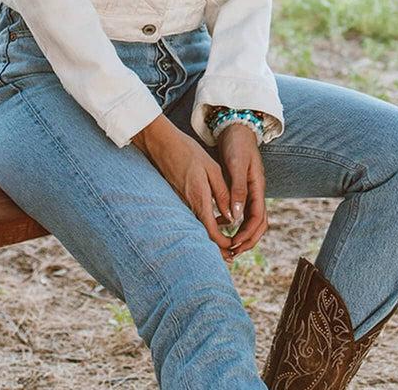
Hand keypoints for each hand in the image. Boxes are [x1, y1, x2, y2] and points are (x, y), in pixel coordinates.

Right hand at [131, 114, 235, 261]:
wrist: (162, 143)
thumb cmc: (189, 152)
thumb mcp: (212, 169)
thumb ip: (223, 194)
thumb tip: (232, 217)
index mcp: (199, 200)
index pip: (212, 233)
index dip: (224, 245)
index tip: (235, 247)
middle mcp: (188, 206)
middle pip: (203, 236)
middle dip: (218, 248)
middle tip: (232, 255)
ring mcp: (182, 203)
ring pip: (198, 227)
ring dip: (212, 236)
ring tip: (229, 239)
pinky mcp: (179, 198)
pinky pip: (193, 217)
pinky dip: (206, 224)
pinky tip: (218, 218)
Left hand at [215, 122, 267, 260]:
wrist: (236, 128)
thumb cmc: (237, 144)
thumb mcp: (236, 165)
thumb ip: (238, 189)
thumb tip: (236, 216)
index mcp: (258, 187)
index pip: (258, 219)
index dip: (248, 234)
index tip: (234, 243)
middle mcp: (256, 191)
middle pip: (258, 224)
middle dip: (248, 240)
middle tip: (232, 251)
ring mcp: (250, 190)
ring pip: (250, 219)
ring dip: (242, 234)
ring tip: (228, 244)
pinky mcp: (241, 188)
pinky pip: (241, 211)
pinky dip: (235, 222)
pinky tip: (221, 224)